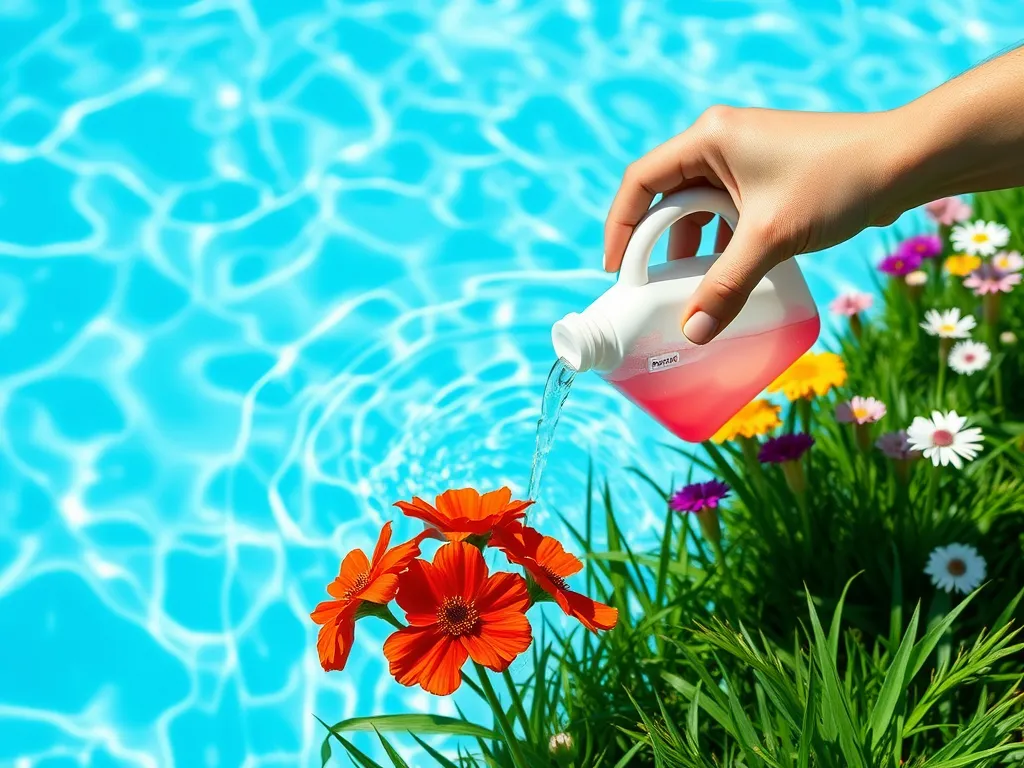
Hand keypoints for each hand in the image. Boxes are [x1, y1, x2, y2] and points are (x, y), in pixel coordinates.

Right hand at [603, 106, 903, 343]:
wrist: (907, 161)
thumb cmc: (837, 182)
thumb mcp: (771, 238)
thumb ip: (727, 286)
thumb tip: (693, 333)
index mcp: (708, 138)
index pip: (641, 181)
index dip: (620, 226)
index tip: (616, 269)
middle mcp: (721, 141)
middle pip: (667, 196)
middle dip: (657, 244)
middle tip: (649, 286)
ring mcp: (746, 156)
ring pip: (699, 206)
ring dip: (691, 247)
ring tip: (687, 288)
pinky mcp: (769, 174)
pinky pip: (728, 209)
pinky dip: (722, 242)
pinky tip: (729, 274)